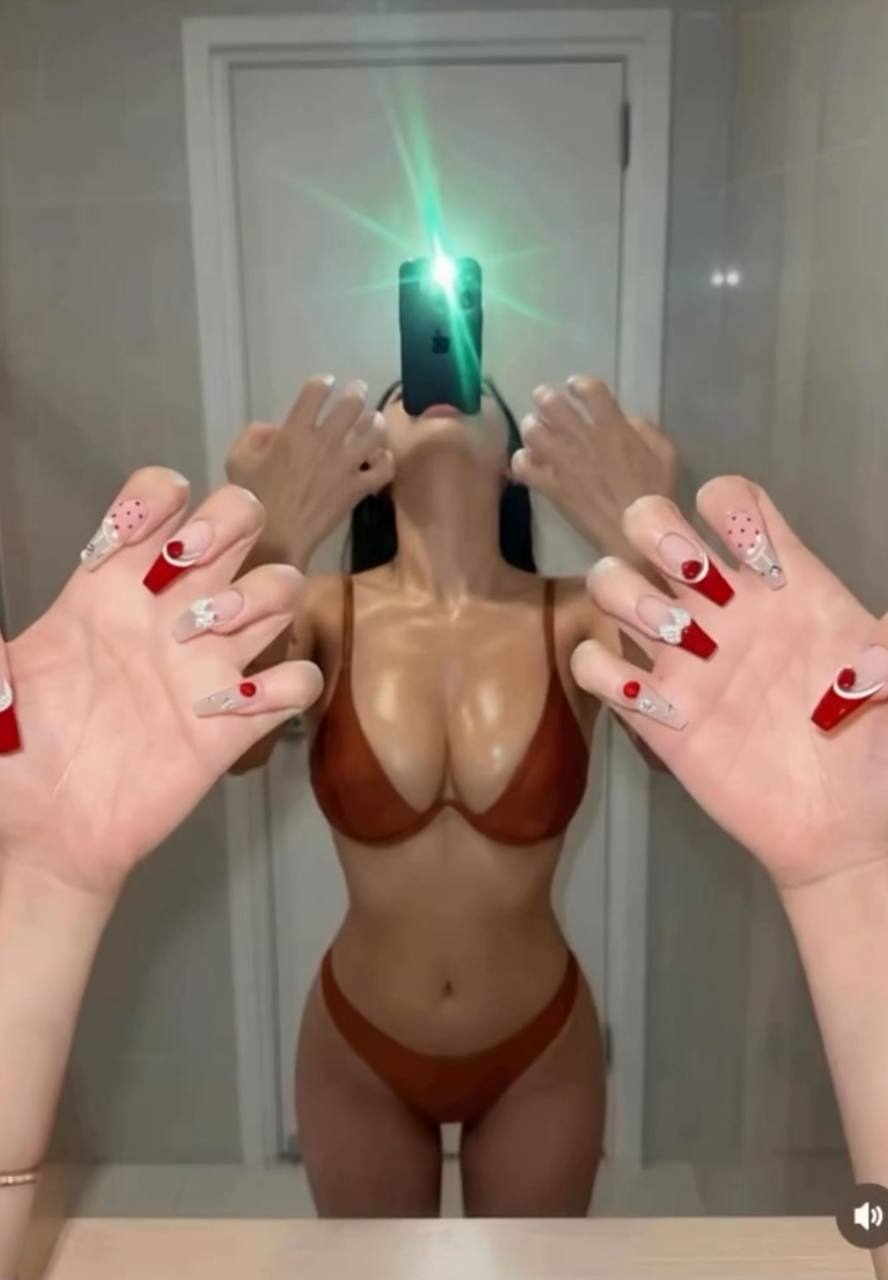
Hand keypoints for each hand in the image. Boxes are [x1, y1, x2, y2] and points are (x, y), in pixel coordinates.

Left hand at [0, 469, 322, 899]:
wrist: (48, 842)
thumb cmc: (12, 766)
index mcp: (109, 592)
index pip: (158, 502)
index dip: (159, 497)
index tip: (135, 536)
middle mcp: (169, 615)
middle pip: (238, 525)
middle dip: (228, 525)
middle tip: (189, 564)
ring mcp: (210, 667)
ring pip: (279, 590)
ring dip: (256, 599)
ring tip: (201, 638)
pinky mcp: (237, 725)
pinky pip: (297, 683)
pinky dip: (283, 686)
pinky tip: (234, 708)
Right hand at [225, 376, 394, 566]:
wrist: (276, 537)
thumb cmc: (253, 500)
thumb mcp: (238, 461)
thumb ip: (252, 437)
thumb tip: (270, 428)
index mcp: (295, 431)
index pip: (316, 391)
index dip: (323, 382)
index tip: (326, 382)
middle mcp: (325, 441)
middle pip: (352, 404)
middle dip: (357, 392)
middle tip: (359, 390)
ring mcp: (345, 465)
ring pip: (374, 431)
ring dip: (375, 422)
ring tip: (373, 420)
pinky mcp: (358, 488)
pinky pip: (384, 469)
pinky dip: (386, 461)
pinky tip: (380, 459)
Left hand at [511, 378, 676, 562]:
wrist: (636, 535)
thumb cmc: (657, 495)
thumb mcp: (665, 455)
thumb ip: (646, 430)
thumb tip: (627, 418)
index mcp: (615, 427)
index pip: (591, 390)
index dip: (579, 384)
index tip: (574, 386)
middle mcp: (586, 439)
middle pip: (553, 404)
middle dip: (544, 398)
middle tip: (543, 401)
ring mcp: (565, 463)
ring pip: (533, 431)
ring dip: (531, 427)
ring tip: (534, 431)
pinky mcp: (551, 487)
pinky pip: (524, 466)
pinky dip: (521, 461)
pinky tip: (527, 463)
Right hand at [570, 476, 887, 889]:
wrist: (844, 830)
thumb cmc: (878, 750)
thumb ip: (884, 643)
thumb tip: (880, 624)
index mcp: (781, 585)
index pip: (734, 506)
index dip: (729, 509)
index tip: (756, 557)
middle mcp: (722, 610)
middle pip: (654, 528)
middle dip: (658, 530)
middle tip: (691, 573)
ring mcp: (682, 661)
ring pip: (613, 586)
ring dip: (629, 595)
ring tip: (676, 637)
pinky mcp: (652, 715)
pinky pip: (595, 669)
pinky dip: (607, 672)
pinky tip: (655, 700)